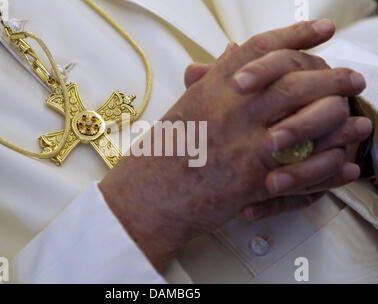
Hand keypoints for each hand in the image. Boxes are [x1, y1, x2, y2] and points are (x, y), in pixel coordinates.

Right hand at [99, 20, 370, 269]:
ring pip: (305, 120)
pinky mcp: (250, 180)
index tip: (323, 31)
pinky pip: (301, 169)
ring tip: (357, 119)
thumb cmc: (163, 155)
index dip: (296, 35)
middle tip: (352, 79)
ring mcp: (242, 144)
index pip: (261, 50)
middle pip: (294, 80)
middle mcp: (230, 110)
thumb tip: (234, 52)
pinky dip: (327, 165)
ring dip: (337, 117)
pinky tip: (342, 161)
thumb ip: (213, 79)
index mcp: (213, 89)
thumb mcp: (186, 108)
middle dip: (331, 77)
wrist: (146, 197)